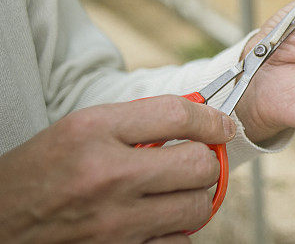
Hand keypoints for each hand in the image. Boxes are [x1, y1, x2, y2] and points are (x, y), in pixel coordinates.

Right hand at [0, 96, 235, 242]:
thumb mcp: (81, 128)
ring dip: (196, 196)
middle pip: (198, 164)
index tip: (221, 125)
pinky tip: (161, 219)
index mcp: (93, 132)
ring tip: (177, 190)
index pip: (176, 115)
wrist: (0, 222)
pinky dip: (178, 231)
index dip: (211, 119)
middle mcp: (106, 175)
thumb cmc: (42, 171)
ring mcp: (112, 222)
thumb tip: (201, 119)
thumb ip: (139, 120)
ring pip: (197, 206)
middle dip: (205, 160)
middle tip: (193, 160)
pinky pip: (179, 242)